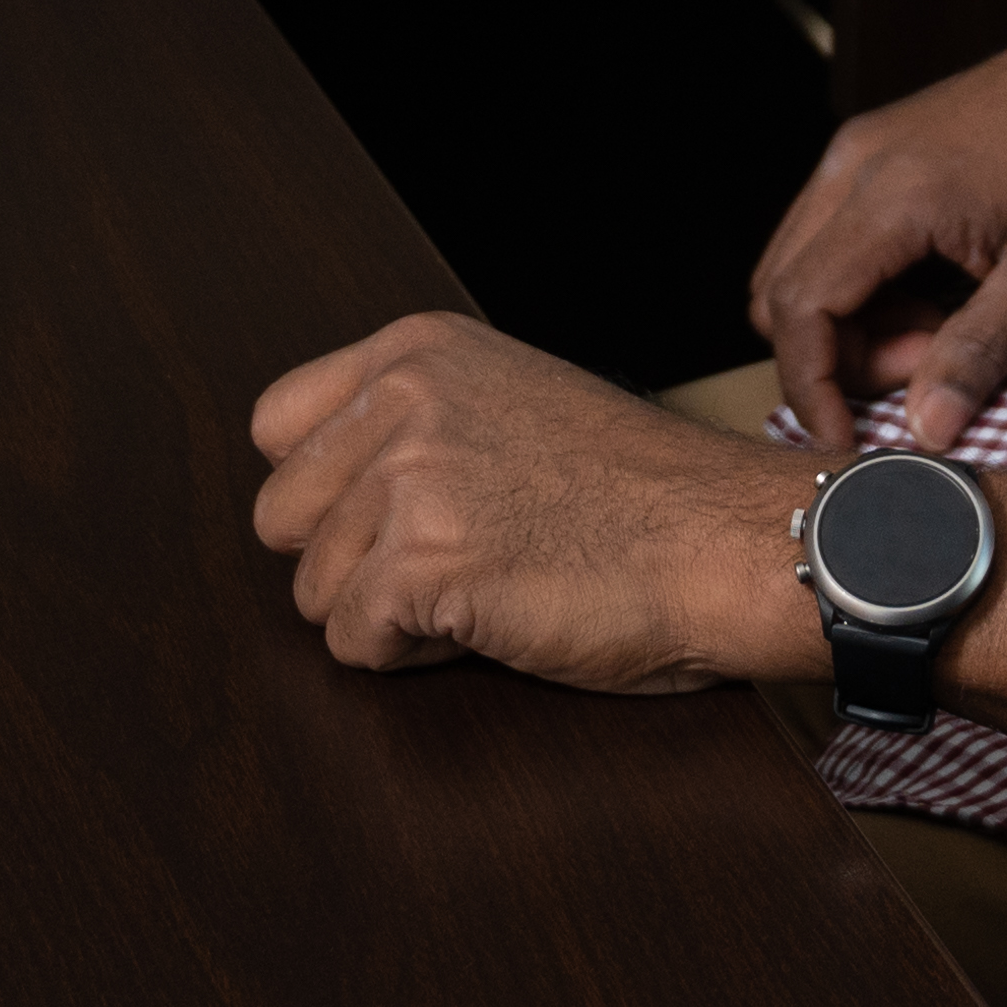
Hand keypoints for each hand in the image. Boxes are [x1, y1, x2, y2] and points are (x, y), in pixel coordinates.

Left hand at [247, 312, 811, 689]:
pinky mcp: (420, 564)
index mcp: (419, 350)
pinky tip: (491, 620)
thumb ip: (420, 420)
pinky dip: (412, 657)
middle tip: (453, 560)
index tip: (395, 513)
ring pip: (313, 591)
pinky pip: (353, 644)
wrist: (729, 542)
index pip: (277, 426)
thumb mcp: (516, 404)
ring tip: (486, 587)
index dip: (329, 490)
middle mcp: (403, 398)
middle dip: (353, 560)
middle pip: (282, 518)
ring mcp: (408, 479)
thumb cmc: (646, 495)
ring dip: (389, 613)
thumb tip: (327, 486)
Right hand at [749, 0, 1006, 453]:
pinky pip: (833, 232)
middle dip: (836, 354)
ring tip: (940, 333)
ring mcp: (862, 147)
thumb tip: (925, 431)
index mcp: (890, 194)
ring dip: (851, 320)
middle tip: (925, 372)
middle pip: (781, 288)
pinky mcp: (879, 144)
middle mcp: (854, 162)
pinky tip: (938, 294)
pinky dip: (865, 283)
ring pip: (803, 261)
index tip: (845, 440)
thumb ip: (976, 354)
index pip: (798, 308)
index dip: (811, 386)